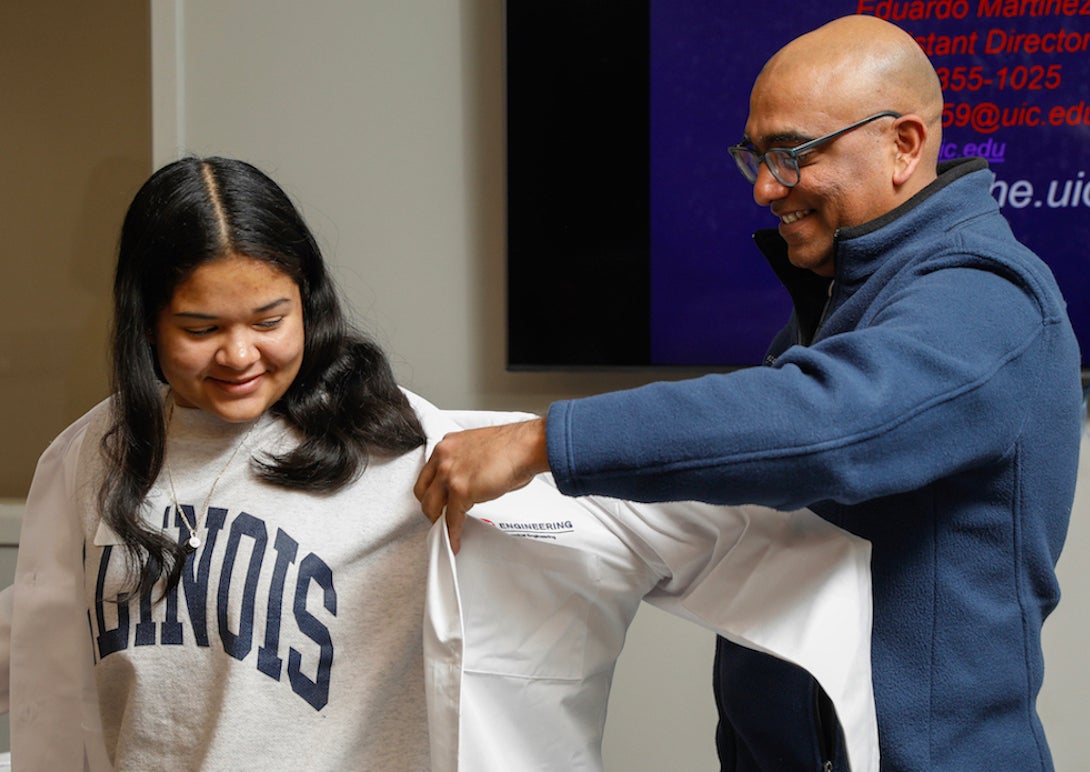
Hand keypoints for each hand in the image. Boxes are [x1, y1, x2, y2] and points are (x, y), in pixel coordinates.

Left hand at [414, 418, 548, 552]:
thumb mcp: (479, 450)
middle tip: (439, 517)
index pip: (428, 474)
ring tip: (446, 531)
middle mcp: (443, 457)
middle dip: (430, 507)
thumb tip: (468, 486)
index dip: (432, 491)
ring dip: (438, 522)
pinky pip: (451, 518)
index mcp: (447, 445)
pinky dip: (452, 532)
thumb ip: (466, 466)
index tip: (437, 501)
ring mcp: (449, 473)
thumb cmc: (512, 447)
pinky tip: (455, 539)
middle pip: (422, 490)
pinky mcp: (460, 490)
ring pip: (431, 506)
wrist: (525, 446)